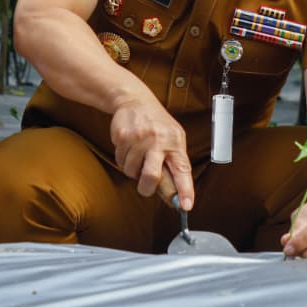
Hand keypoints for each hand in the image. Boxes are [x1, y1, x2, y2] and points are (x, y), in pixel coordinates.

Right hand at [110, 95, 193, 210]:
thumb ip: (175, 163)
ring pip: (131, 172)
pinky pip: (120, 161)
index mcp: (175, 143)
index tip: (186, 206)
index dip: (185, 190)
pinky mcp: (122, 137)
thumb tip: (175, 194)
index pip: (182, 170)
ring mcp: (139, 138)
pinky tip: (129, 148)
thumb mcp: (174, 138)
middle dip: (147, 188)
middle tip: (146, 187)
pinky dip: (124, 160)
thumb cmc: (158, 124)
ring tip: (138, 156)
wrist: (135, 100)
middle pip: (151, 176)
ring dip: (133, 170)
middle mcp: (158, 140)